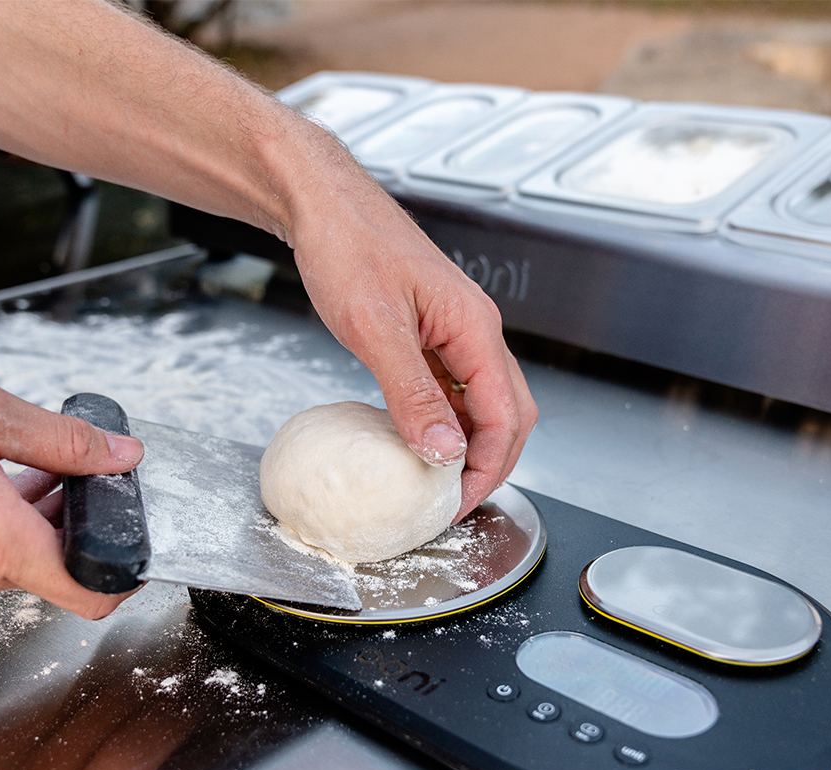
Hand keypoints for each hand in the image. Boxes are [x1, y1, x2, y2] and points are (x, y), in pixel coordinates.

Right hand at [0, 369, 143, 617]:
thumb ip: (62, 440)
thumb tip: (120, 454)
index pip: (91, 593)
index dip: (125, 572)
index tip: (135, 543)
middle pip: (54, 567)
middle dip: (73, 520)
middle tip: (75, 472)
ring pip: (12, 558)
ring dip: (32, 518)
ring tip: (24, 464)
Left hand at [287, 140, 537, 518]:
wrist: (321, 204)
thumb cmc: (347, 246)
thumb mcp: (376, 327)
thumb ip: (413, 392)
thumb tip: (442, 449)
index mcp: (474, 327)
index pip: (505, 414)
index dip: (488, 466)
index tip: (457, 502)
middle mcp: (475, 331)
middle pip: (509, 413)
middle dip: (491, 462)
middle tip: (454, 502)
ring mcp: (455, 333)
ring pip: (483, 403)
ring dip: (470, 446)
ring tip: (439, 482)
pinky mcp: (432, 335)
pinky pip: (453, 389)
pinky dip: (446, 423)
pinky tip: (422, 440)